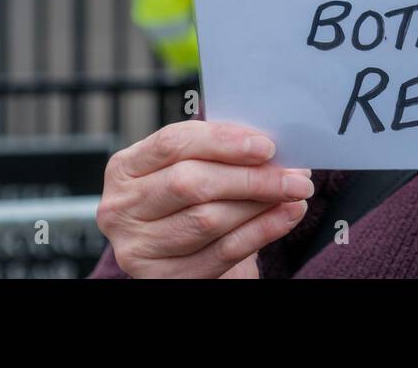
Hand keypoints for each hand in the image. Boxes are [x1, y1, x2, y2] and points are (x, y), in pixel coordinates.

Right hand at [96, 120, 313, 277]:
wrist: (173, 244)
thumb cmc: (185, 194)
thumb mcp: (188, 164)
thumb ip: (218, 150)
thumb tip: (272, 145)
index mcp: (126, 167)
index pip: (173, 143)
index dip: (223, 141)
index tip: (266, 145)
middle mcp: (122, 207)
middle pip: (192, 183)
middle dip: (251, 177)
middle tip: (295, 174)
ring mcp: (138, 246)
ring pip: (208, 219)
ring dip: (260, 205)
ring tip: (294, 193)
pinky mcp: (161, 277)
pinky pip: (221, 252)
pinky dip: (260, 232)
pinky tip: (286, 216)